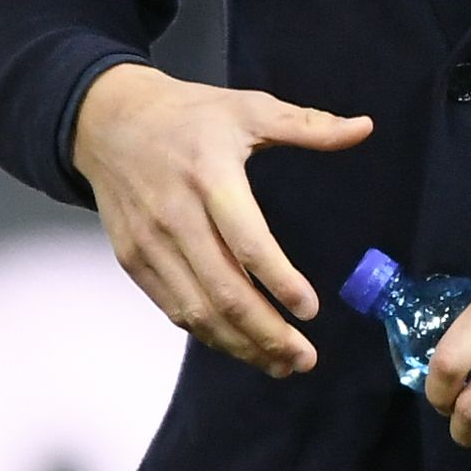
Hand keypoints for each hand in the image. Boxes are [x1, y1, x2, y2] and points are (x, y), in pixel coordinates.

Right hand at [71, 62, 372, 377]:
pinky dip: (208, 334)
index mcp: (210, 176)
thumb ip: (307, 125)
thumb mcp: (247, 107)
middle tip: (305, 358)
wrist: (107, 121)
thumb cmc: (185, 116)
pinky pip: (173, 309)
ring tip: (280, 364)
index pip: (246, 241)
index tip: (310, 309)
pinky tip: (239, 344)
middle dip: (267, 332)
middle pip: (223, 290)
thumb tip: (363, 129)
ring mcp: (150, 243)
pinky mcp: (133, 260)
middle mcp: (176, 215)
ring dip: (240, 345)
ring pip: (197, 311)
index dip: (279, 280)